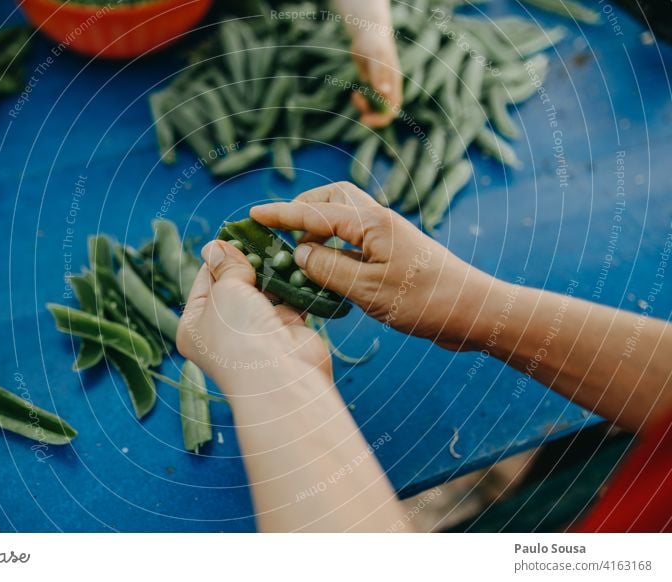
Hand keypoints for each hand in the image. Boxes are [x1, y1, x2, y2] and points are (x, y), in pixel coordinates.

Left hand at [176, 240, 331, 397]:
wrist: (281, 376)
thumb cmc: (240, 335)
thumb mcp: (225, 290)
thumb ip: (227, 265)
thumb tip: (215, 245)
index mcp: (194, 326)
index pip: (204, 282)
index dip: (218, 258)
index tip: (233, 234)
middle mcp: (223, 330)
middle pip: (235, 285)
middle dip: (248, 263)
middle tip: (259, 236)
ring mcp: (256, 331)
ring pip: (264, 291)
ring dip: (272, 272)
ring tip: (278, 246)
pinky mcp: (286, 330)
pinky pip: (289, 299)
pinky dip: (293, 284)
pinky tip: (296, 263)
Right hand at [250, 182, 494, 349]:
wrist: (474, 312)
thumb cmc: (425, 301)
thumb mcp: (367, 289)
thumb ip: (327, 269)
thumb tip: (298, 254)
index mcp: (372, 224)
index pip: (316, 213)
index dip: (282, 214)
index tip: (254, 214)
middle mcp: (380, 222)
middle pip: (334, 198)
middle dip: (303, 209)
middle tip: (280, 230)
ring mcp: (389, 237)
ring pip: (346, 217)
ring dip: (320, 227)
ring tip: (301, 252)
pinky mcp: (396, 254)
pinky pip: (356, 239)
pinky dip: (336, 246)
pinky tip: (329, 269)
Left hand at [350, 30, 402, 127]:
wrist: (366, 33)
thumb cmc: (373, 43)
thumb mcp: (374, 57)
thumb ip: (379, 74)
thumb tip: (383, 92)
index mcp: (394, 84)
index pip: (392, 109)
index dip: (380, 118)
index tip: (364, 119)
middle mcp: (389, 88)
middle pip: (382, 112)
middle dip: (370, 112)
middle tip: (357, 101)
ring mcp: (380, 88)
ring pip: (374, 108)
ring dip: (364, 107)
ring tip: (355, 95)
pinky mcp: (372, 86)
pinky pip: (368, 101)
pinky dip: (361, 102)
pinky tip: (355, 93)